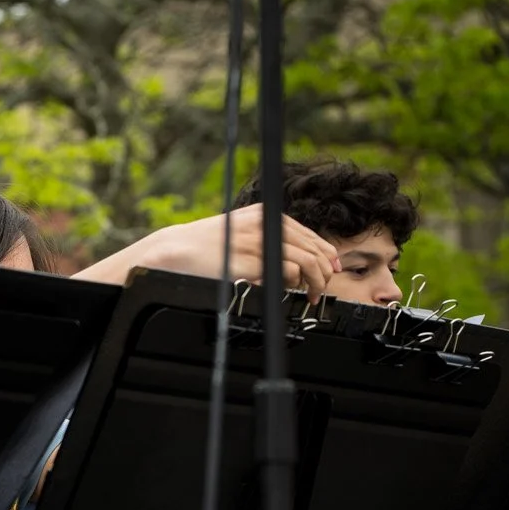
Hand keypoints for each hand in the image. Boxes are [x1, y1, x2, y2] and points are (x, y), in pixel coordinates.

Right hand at [141, 205, 340, 299]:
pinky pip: (288, 272)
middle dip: (325, 271)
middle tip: (322, 288)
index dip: (327, 253)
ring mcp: (260, 242)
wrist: (175, 250)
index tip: (333, 268)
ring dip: (316, 281)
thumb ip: (264, 239)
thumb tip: (292, 260)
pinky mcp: (252, 261)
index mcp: (265, 214)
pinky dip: (296, 284)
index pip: (309, 234)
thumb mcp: (239, 231)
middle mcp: (266, 225)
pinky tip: (294, 293)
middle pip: (313, 248)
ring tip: (313, 295)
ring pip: (307, 261)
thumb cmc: (203, 245)